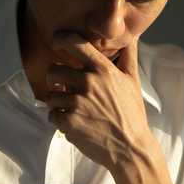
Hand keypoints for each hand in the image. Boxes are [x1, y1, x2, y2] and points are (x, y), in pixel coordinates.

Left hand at [44, 33, 157, 173]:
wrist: (131, 148)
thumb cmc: (132, 114)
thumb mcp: (133, 81)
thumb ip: (129, 56)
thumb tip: (132, 36)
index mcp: (103, 70)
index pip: (75, 42)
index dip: (61, 38)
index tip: (57, 41)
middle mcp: (88, 83)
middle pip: (53, 70)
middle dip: (57, 81)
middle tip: (67, 89)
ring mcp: (77, 103)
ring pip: (50, 95)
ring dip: (58, 103)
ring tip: (74, 110)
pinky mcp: (69, 122)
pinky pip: (52, 115)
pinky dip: (60, 120)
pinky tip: (75, 123)